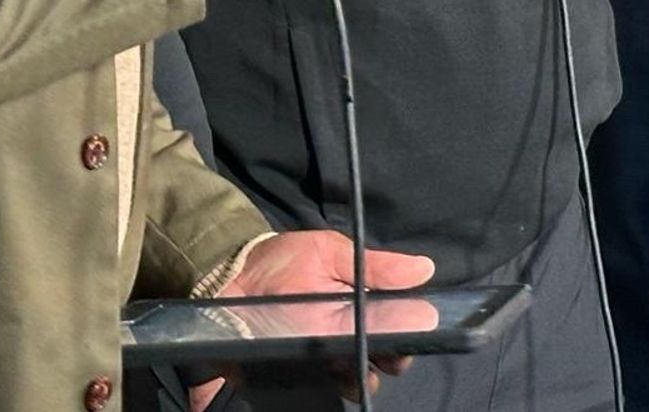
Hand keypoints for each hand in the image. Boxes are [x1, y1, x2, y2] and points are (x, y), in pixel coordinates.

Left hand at [188, 231, 436, 407]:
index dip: (405, 338)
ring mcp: (319, 363)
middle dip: (388, 362)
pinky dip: (334, 390)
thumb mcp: (328, 254)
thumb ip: (374, 267)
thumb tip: (426, 268)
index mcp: (355, 310)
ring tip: (350, 367)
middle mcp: (342, 340)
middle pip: (379, 362)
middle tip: (383, 355)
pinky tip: (331, 378)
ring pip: (354, 383)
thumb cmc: (279, 265)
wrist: (223, 284)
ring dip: (361, 378)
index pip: (394, 332)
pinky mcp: (294, 380)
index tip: (408, 339)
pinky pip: (322, 394)